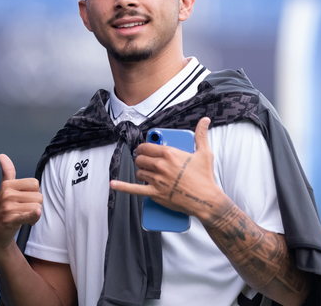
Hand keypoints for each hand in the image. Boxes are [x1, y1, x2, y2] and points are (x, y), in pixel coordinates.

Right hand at [0, 154, 42, 253]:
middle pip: (39, 196)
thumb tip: (1, 155)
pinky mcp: (10, 220)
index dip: (34, 193)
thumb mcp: (4, 188)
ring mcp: (7, 207)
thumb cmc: (4, 208)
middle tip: (25, 211)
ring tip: (24, 218)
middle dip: (36, 205)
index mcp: (8, 184)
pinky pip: (27, 215)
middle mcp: (7, 194)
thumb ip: (7, 172)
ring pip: (37, 207)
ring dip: (35, 216)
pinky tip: (36, 213)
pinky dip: (33, 215)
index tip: (25, 199)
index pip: (35, 183)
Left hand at [110, 118, 228, 222]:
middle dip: (142, 159)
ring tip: (148, 172)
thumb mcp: (204, 153)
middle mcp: (161, 166)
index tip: (144, 149)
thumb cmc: (205, 177)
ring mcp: (157, 180)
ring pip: (139, 172)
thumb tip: (205, 120)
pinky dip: (122, 187)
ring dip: (142, 172)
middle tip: (147, 161)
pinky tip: (113, 184)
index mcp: (169, 153)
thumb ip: (201, 135)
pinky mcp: (155, 193)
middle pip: (141, 159)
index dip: (144, 148)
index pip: (147, 146)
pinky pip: (134, 189)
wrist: (206, 200)